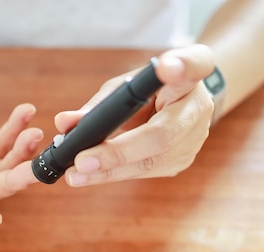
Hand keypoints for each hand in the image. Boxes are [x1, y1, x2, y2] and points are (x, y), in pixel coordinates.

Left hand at [55, 44, 214, 185]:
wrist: (180, 107)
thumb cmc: (151, 90)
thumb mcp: (127, 85)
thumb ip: (100, 103)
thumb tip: (64, 123)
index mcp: (191, 74)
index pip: (196, 64)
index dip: (182, 66)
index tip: (165, 66)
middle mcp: (199, 107)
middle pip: (162, 133)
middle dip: (118, 151)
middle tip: (82, 161)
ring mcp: (195, 139)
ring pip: (152, 161)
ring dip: (110, 170)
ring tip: (76, 175)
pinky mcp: (183, 161)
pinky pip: (146, 171)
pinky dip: (114, 174)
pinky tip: (90, 176)